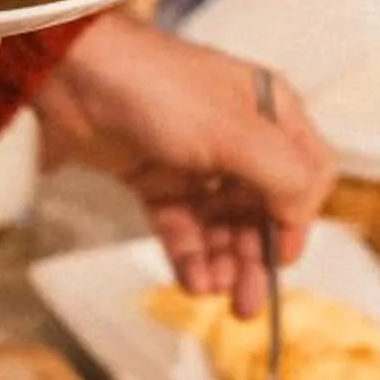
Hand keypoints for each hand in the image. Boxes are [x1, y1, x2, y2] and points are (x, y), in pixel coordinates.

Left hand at [33, 15, 335, 311]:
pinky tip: (190, 280)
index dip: (298, 220)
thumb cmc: (159, 89)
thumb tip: (301, 219)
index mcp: (271, 113)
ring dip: (222, 261)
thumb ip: (282, 176)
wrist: (72, 76)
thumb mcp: (235, 132)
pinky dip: (189, 255)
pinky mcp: (156, 178)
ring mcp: (196, 160)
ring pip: (222, 224)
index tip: (280, 258)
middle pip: (263, 210)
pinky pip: (183, 226)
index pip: (306, 176)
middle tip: (246, 304)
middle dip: (256, 257)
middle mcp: (239, 137)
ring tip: (209, 289)